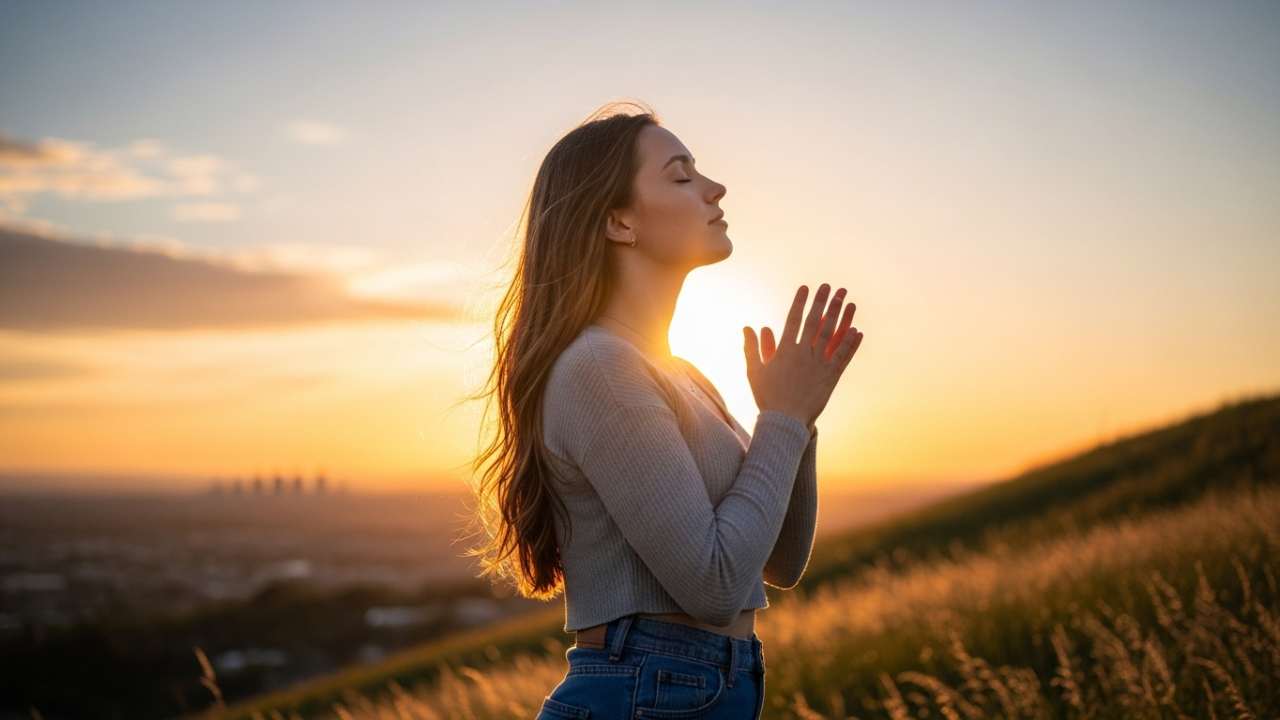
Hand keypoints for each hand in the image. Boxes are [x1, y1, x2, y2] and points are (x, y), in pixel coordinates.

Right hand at [742, 283, 862, 428]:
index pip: (793, 320)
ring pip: (831, 335)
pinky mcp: (830, 377)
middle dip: (822, 302)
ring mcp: (818, 365)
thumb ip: (752, 347)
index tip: (805, 287)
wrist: (784, 421)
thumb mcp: (754, 371)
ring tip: (845, 299)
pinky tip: (857, 330)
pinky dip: (850, 343)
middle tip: (828, 286)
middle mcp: (803, 354)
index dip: (800, 302)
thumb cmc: (767, 397)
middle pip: (815, 322)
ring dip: (838, 315)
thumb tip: (748, 327)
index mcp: (785, 351)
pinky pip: (842, 357)